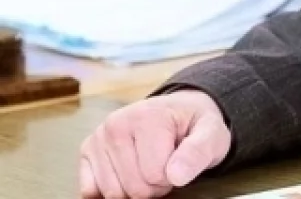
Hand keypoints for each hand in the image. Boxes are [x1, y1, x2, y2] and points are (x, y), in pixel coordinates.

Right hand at [78, 89, 231, 198]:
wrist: (179, 111)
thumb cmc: (194, 125)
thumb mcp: (211, 134)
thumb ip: (198, 152)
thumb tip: (177, 175)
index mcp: (148, 117)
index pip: (156, 175)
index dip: (172, 178)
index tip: (179, 161)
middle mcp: (116, 124)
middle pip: (134, 187)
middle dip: (154, 186)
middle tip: (165, 166)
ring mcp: (98, 137)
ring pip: (112, 193)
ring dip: (134, 190)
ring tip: (148, 168)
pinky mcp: (87, 150)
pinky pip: (90, 190)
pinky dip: (111, 191)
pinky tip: (126, 175)